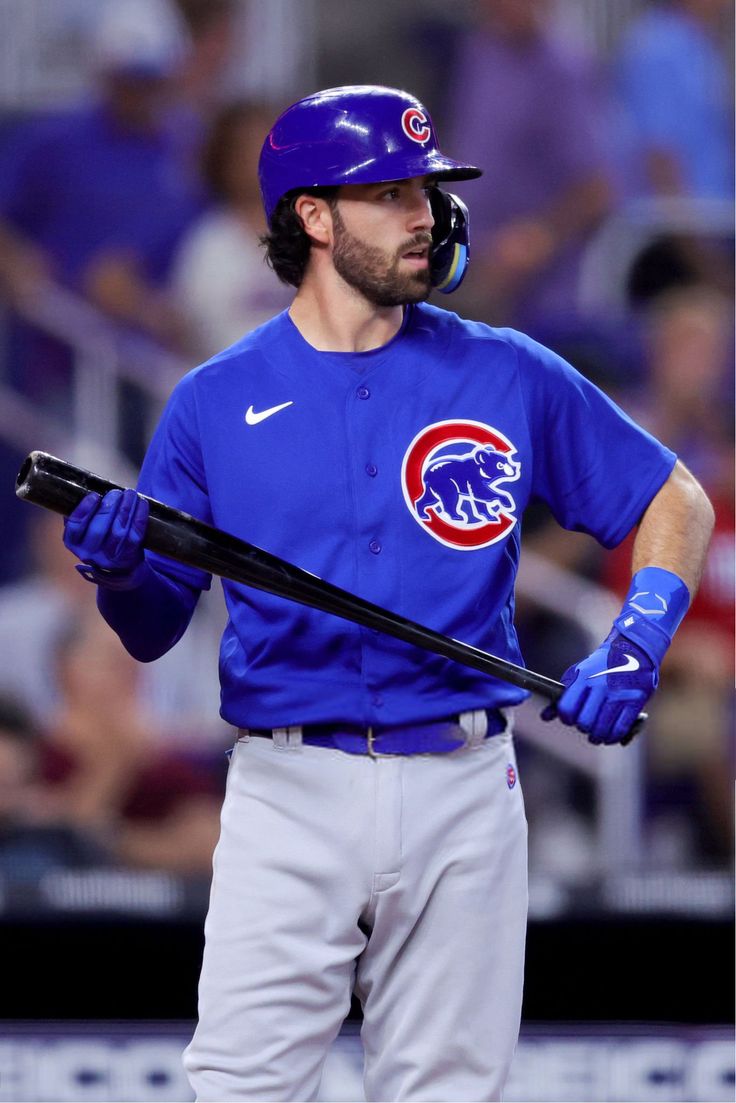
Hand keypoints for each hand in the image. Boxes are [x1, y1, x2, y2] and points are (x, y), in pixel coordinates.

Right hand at [63, 489, 148, 585]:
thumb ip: (84, 514)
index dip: (84, 510)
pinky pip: (135, 534)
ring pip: (118, 531)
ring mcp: (109, 558)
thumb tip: (85, 488)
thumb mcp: (85, 530)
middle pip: (98, 529)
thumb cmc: (101, 539)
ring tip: (130, 493)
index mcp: (74, 543)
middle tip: (116, 492)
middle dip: (108, 507)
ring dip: (125, 509)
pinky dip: (139, 517)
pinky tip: (141, 503)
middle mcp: (89, 553)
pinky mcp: (129, 557)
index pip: (75, 526)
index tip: (94, 495)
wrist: (121, 568)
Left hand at [541, 631, 656, 744]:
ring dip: (597, 737)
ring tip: (596, 735)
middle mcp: (600, 686)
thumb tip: (544, 717)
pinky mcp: (635, 702)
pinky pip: (620, 729)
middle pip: (585, 722)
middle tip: (585, 726)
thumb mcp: (579, 673)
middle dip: (583, 728)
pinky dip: (612, 737)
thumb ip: (563, 696)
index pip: (567, 709)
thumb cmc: (601, 665)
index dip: (566, 719)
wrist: (634, 650)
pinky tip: (609, 736)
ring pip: (602, 729)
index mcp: (583, 677)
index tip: (570, 719)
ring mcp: (619, 695)